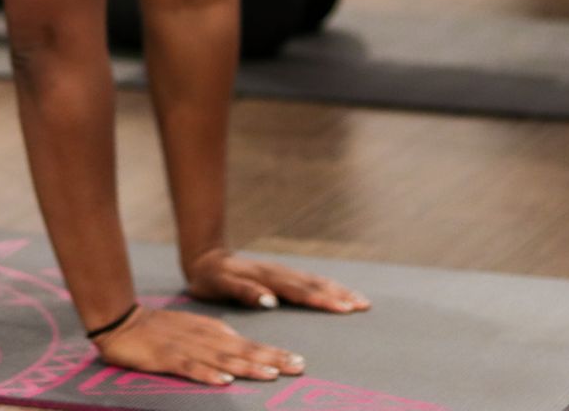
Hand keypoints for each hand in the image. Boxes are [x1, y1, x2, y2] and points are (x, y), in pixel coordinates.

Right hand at [93, 306, 303, 386]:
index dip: (274, 353)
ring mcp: (186, 347)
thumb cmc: (160, 330)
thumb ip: (217, 342)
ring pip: (222, 359)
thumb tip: (244, 353)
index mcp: (212, 332)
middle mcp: (204, 338)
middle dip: (272, 359)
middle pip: (243, 350)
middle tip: (298, 367)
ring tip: (270, 375)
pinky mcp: (167, 357)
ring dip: (247, 367)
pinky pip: (190, 368)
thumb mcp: (194, 332)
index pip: (249, 344)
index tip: (299, 361)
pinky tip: (223, 382)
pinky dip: (207, 374)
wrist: (123, 320)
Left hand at [185, 248, 369, 314]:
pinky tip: (336, 291)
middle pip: (314, 284)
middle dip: (339, 295)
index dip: (323, 300)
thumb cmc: (211, 278)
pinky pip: (308, 280)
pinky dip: (326, 286)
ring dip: (337, 289)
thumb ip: (245, 292)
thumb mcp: (221, 285)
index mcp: (268, 278)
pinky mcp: (280, 274)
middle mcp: (278, 273)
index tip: (345, 308)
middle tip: (364, 305)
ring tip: (359, 299)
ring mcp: (280, 272)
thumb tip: (271, 301)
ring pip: (314, 280)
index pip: (300, 292)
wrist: (204, 258)